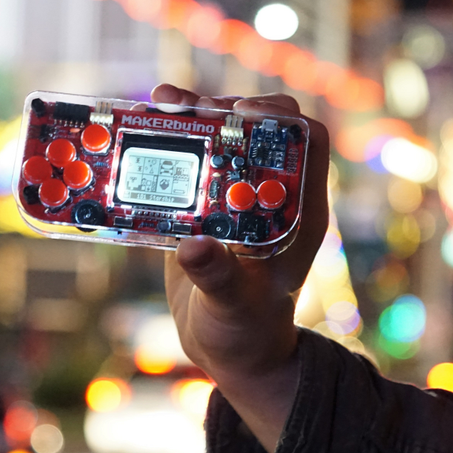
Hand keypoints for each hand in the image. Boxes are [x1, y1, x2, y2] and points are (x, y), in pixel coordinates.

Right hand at [152, 84, 329, 451]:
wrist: (227, 348)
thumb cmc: (247, 332)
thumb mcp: (234, 305)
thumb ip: (218, 277)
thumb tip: (194, 247)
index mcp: (300, 211)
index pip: (309, 141)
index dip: (280, 117)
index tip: (240, 112)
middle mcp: (273, 195)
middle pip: (262, 129)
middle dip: (227, 108)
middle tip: (188, 107)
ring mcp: (239, 197)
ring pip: (225, 138)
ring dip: (195, 116)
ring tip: (160, 103)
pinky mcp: (208, 205)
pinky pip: (194, 162)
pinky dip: (172, 141)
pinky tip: (143, 128)